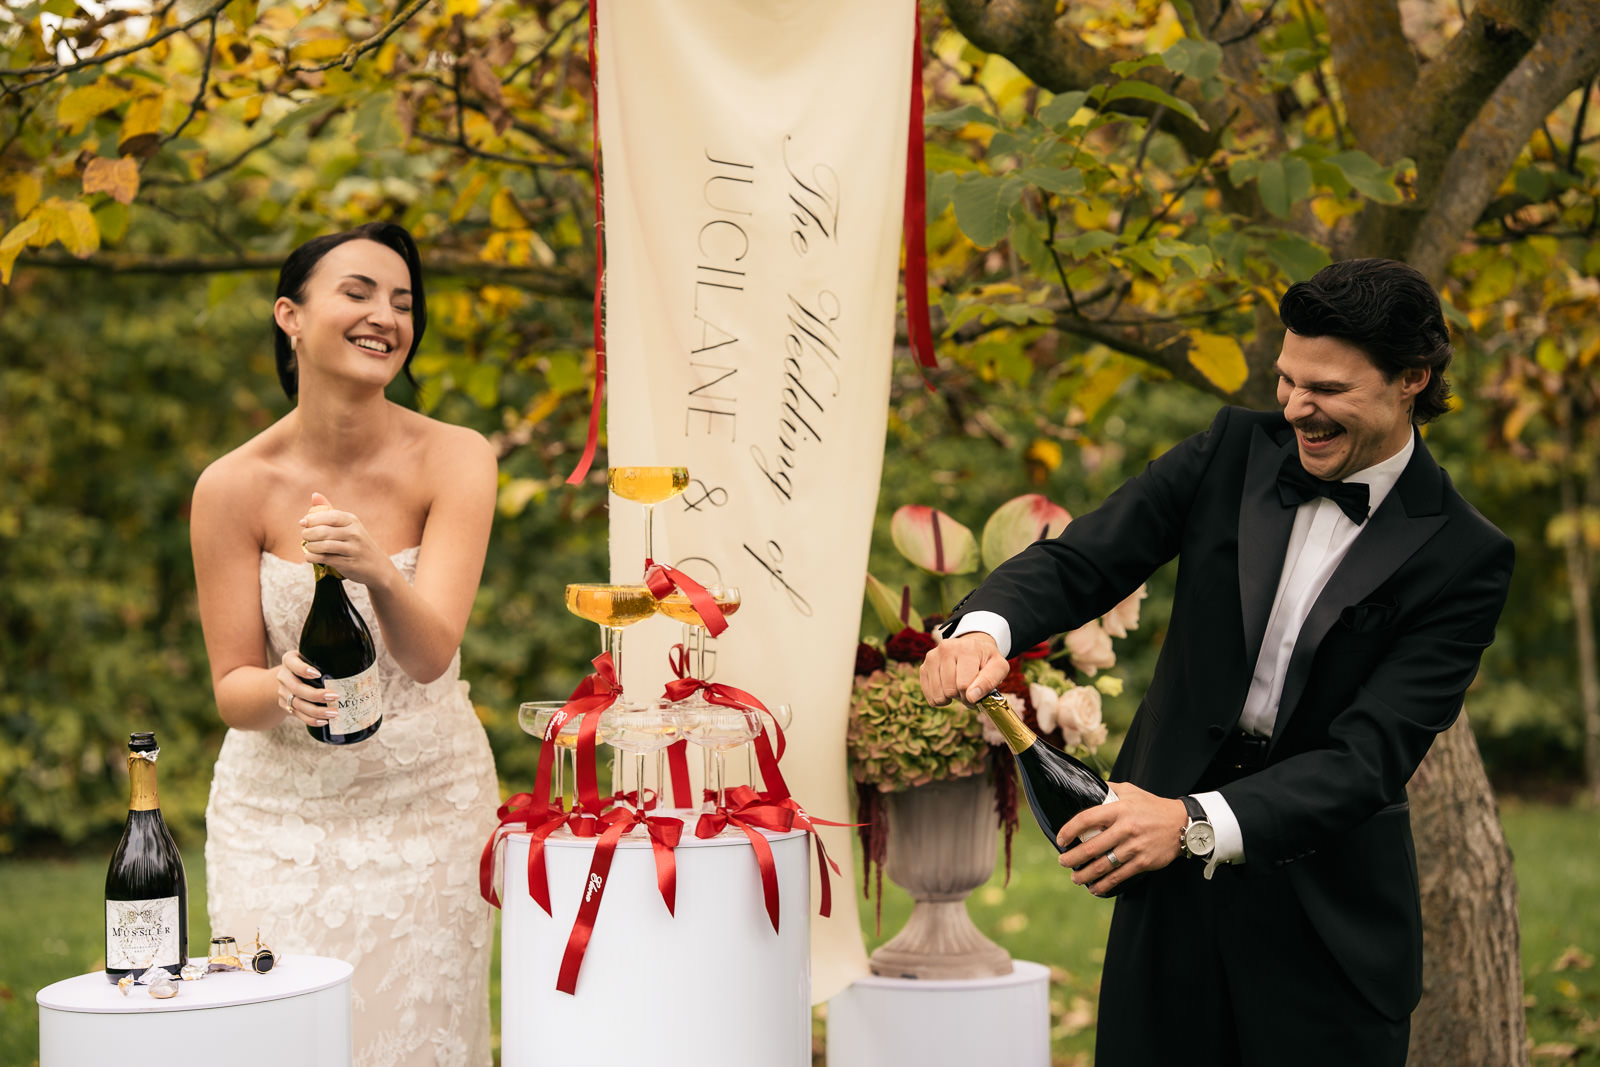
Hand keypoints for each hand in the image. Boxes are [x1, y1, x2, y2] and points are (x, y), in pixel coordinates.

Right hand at [276, 650, 338, 725]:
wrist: (288, 677)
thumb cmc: (308, 664)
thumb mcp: (312, 656)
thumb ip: (327, 656)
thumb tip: (359, 662)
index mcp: (289, 660)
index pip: (292, 663)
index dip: (303, 669)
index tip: (318, 674)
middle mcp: (283, 676)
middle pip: (297, 688)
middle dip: (316, 695)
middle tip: (335, 697)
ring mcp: (283, 693)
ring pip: (298, 704)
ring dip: (317, 711)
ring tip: (334, 713)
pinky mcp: (286, 706)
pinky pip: (299, 715)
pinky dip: (312, 720)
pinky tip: (325, 721)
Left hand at [299, 491, 387, 585]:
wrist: (378, 566)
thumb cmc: (357, 543)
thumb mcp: (348, 525)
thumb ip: (329, 511)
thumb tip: (314, 495)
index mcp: (352, 521)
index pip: (329, 516)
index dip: (312, 519)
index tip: (303, 523)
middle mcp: (354, 533)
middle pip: (323, 531)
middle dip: (308, 534)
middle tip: (305, 536)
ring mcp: (352, 549)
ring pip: (323, 545)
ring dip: (310, 546)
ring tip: (309, 546)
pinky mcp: (348, 563)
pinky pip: (324, 559)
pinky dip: (312, 557)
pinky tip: (310, 556)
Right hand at [919, 631, 1010, 705]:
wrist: (971, 649)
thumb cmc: (986, 661)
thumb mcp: (998, 668)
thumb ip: (989, 682)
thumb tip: (971, 697)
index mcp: (966, 648)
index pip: (963, 685)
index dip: (972, 696)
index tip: (977, 692)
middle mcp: (946, 649)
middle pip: (950, 690)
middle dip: (961, 696)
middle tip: (968, 688)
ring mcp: (932, 657)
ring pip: (938, 694)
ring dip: (950, 698)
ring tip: (958, 687)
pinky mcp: (924, 666)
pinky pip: (928, 695)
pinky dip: (939, 699)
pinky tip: (947, 690)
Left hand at [1056, 782, 1185, 895]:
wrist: (1183, 823)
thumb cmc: (1152, 806)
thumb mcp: (1131, 791)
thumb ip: (1108, 789)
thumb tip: (1086, 787)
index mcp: (1120, 809)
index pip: (1087, 819)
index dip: (1070, 830)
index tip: (1060, 839)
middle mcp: (1126, 828)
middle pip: (1092, 847)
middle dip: (1072, 858)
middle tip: (1063, 861)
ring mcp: (1135, 847)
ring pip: (1104, 865)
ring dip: (1085, 875)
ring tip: (1075, 878)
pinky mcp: (1144, 862)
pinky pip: (1119, 876)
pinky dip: (1104, 885)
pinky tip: (1094, 888)